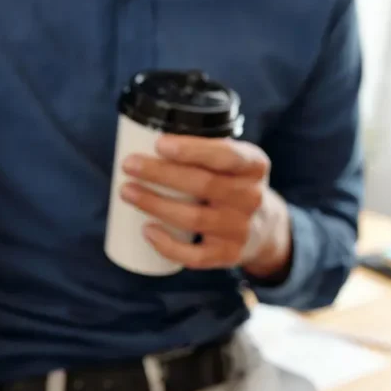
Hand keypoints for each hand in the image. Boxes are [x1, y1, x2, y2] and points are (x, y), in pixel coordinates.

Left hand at [119, 135, 291, 276]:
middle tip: (129, 165)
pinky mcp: (228, 255)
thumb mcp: (234, 161)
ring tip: (127, 192)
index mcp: (254, 166)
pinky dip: (168, 246)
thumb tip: (145, 135)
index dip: (192, 150)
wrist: (264, 228)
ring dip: (155, 204)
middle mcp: (252, 198)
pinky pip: (195, 256)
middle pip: (203, 185)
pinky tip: (147, 231)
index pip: (227, 155)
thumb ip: (205, 149)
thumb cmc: (232, 184)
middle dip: (160, 174)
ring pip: (194, 218)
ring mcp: (240, 230)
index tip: (159, 144)